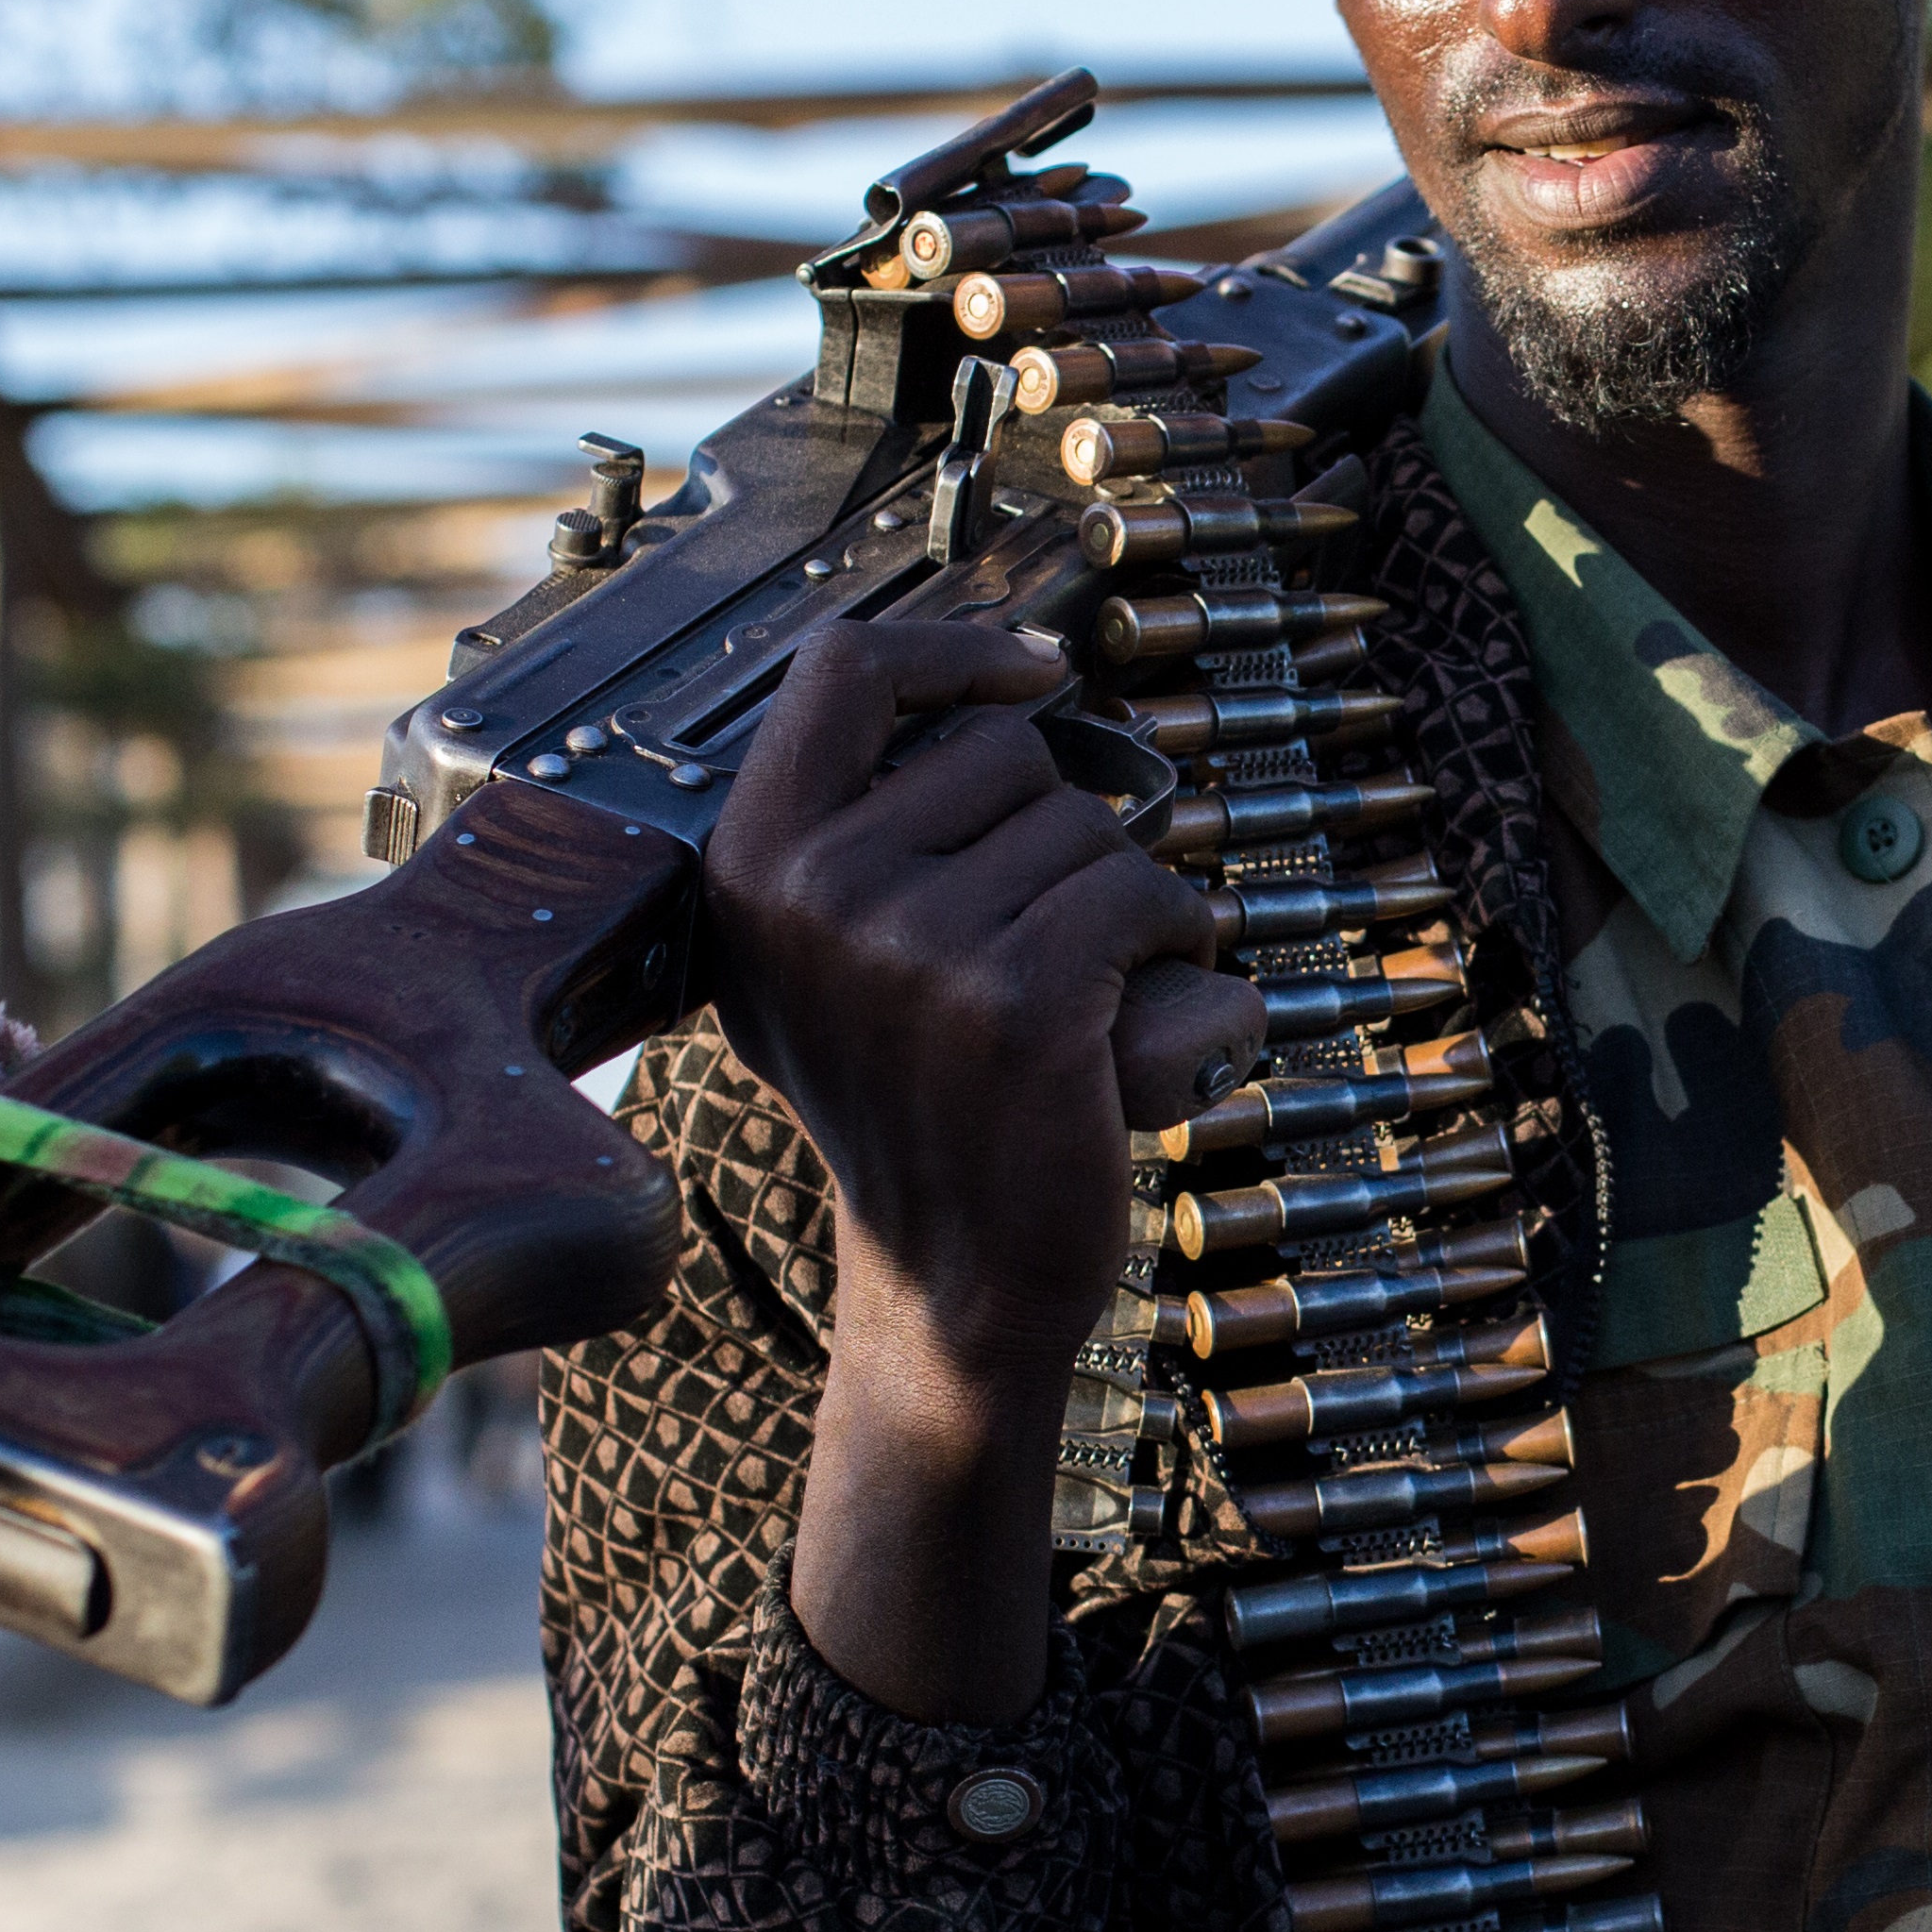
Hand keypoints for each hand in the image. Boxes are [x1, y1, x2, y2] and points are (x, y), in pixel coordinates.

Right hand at [696, 620, 1265, 1721]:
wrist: (954, 1279)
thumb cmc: (919, 1095)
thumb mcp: (827, 953)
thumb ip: (862, 818)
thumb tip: (993, 681)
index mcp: (750, 864)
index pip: (846, 664)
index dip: (959, 652)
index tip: (1040, 676)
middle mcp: (813, 894)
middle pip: (1006, 751)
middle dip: (1061, 831)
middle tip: (1039, 947)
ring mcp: (912, 948)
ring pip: (1094, 826)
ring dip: (1126, 900)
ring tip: (1082, 1000)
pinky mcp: (1021, 1001)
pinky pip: (1150, 896)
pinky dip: (1180, 947)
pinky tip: (1141, 1021)